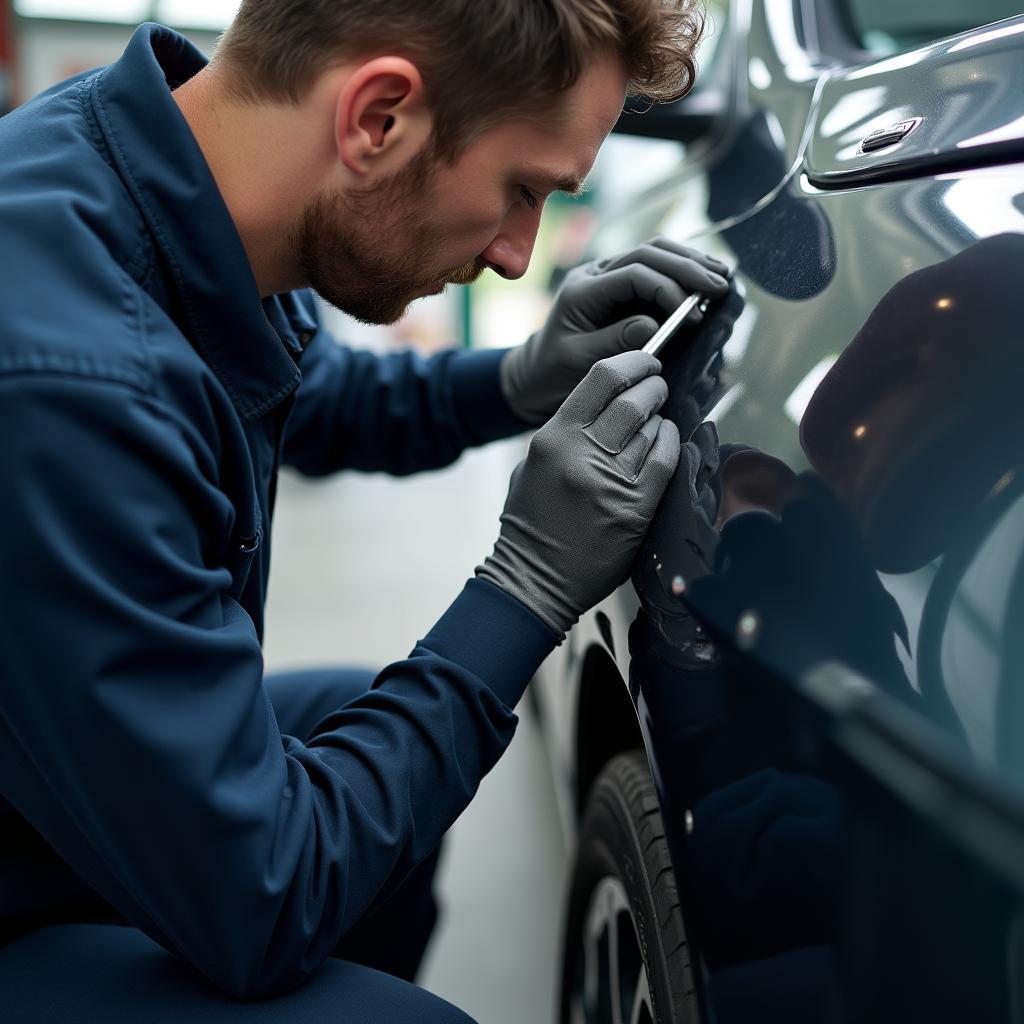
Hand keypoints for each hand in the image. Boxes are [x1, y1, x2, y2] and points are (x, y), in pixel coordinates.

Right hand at [477, 351, 679, 637]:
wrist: (533, 580)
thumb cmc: (531, 525)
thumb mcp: (532, 466)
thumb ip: (563, 434)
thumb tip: (602, 407)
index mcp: (553, 437)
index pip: (601, 379)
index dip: (632, 362)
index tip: (646, 361)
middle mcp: (581, 453)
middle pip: (633, 399)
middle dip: (653, 386)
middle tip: (659, 386)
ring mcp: (609, 480)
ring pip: (651, 427)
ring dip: (660, 417)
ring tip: (658, 417)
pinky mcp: (634, 507)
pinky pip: (663, 460)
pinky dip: (670, 442)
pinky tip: (667, 439)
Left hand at [500, 237, 729, 423]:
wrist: (536, 375)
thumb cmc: (553, 372)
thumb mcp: (578, 361)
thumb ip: (613, 341)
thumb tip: (653, 324)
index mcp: (582, 290)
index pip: (633, 273)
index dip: (667, 289)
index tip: (690, 315)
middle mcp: (596, 274)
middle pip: (648, 253)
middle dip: (688, 267)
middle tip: (720, 286)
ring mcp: (609, 276)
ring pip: (655, 252)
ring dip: (690, 261)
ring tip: (722, 276)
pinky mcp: (622, 287)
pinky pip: (656, 268)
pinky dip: (683, 271)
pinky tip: (707, 280)